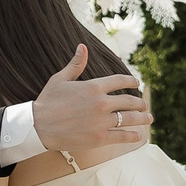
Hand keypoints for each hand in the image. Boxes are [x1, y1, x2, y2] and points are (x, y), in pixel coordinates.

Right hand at [29, 44, 150, 155]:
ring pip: (129, 119)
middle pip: (129, 101)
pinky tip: (138, 135)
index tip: (137, 83)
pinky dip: (133, 136)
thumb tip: (82, 47)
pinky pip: (122, 136)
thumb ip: (76, 64)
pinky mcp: (99, 138)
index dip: (131, 81)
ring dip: (142, 118)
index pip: (120, 81)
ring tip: (148, 118)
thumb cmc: (47, 102)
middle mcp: (101, 103)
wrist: (38, 126)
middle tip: (144, 105)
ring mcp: (101, 121)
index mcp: (94, 87)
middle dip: (140, 103)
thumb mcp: (60, 79)